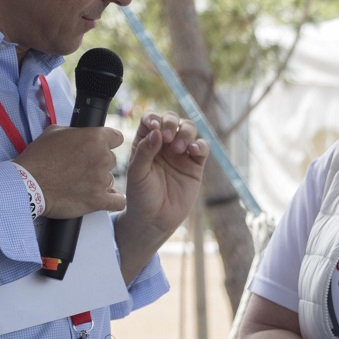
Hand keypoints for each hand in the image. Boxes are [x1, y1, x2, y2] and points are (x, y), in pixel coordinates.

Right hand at [13, 124, 125, 218]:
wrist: (28, 184)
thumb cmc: (38, 157)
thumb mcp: (55, 132)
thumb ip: (77, 132)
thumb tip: (83, 134)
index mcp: (95, 137)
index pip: (117, 138)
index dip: (108, 143)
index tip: (99, 149)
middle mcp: (103, 157)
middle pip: (111, 160)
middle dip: (99, 164)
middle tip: (81, 169)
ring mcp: (102, 179)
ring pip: (110, 180)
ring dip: (99, 182)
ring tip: (79, 185)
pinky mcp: (98, 200)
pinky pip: (118, 201)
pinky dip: (112, 201)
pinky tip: (103, 199)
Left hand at [120, 111, 208, 243]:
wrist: (155, 219)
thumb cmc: (141, 196)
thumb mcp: (137, 173)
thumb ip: (144, 151)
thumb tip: (156, 131)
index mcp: (146, 142)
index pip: (151, 119)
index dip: (154, 118)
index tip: (155, 127)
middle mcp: (164, 144)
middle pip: (172, 119)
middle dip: (171, 122)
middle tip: (167, 138)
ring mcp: (181, 153)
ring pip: (189, 129)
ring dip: (186, 132)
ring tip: (179, 148)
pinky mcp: (195, 164)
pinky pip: (202, 147)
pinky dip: (200, 144)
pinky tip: (193, 151)